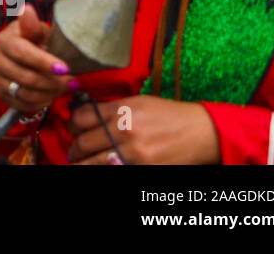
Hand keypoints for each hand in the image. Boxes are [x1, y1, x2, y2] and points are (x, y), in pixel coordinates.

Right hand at [0, 4, 74, 112]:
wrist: (17, 58)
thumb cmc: (33, 42)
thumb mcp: (36, 31)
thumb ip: (32, 25)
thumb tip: (27, 9)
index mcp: (5, 40)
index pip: (22, 53)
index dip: (44, 62)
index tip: (65, 69)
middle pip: (26, 77)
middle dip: (52, 82)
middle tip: (72, 82)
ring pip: (25, 93)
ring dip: (49, 94)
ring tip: (63, 89)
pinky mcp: (1, 94)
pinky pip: (22, 105)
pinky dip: (40, 103)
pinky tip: (50, 95)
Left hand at [67, 95, 219, 163]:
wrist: (201, 132)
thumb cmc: (169, 115)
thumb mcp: (138, 103)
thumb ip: (111, 109)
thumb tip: (85, 115)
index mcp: (121, 109)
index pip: (81, 117)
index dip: (72, 124)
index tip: (73, 128)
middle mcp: (124, 130)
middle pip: (83, 142)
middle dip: (74, 148)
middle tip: (74, 150)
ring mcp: (133, 153)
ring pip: (92, 163)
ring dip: (82, 163)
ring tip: (81, 162)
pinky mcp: (142, 169)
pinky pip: (111, 170)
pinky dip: (102, 169)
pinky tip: (101, 166)